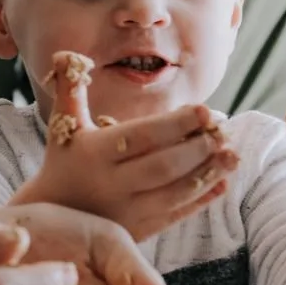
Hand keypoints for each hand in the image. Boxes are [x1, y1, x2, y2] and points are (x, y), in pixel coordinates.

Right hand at [16, 101, 237, 240]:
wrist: (53, 217)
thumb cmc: (62, 162)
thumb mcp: (62, 125)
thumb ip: (70, 89)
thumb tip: (68, 53)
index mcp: (96, 154)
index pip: (142, 136)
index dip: (176, 123)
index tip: (206, 109)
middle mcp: (112, 185)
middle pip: (163, 166)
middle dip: (198, 149)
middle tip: (224, 133)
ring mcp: (126, 212)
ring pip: (174, 193)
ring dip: (207, 174)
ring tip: (232, 156)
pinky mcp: (137, 230)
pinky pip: (174, 215)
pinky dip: (200, 200)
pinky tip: (221, 183)